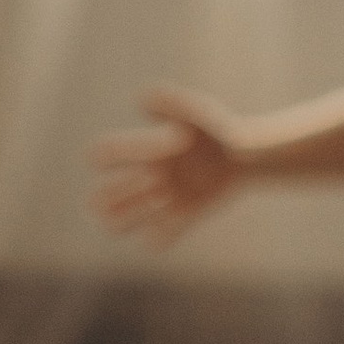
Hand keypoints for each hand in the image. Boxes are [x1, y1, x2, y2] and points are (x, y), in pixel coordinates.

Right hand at [90, 89, 244, 247]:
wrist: (245, 155)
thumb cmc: (215, 128)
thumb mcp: (197, 110)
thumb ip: (171, 102)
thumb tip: (141, 102)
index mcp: (136, 152)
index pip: (101, 154)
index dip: (130, 150)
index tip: (180, 140)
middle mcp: (139, 179)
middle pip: (97, 200)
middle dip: (121, 190)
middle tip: (158, 178)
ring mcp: (157, 203)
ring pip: (114, 225)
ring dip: (133, 216)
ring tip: (166, 197)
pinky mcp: (178, 220)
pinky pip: (154, 242)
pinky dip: (163, 232)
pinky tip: (185, 211)